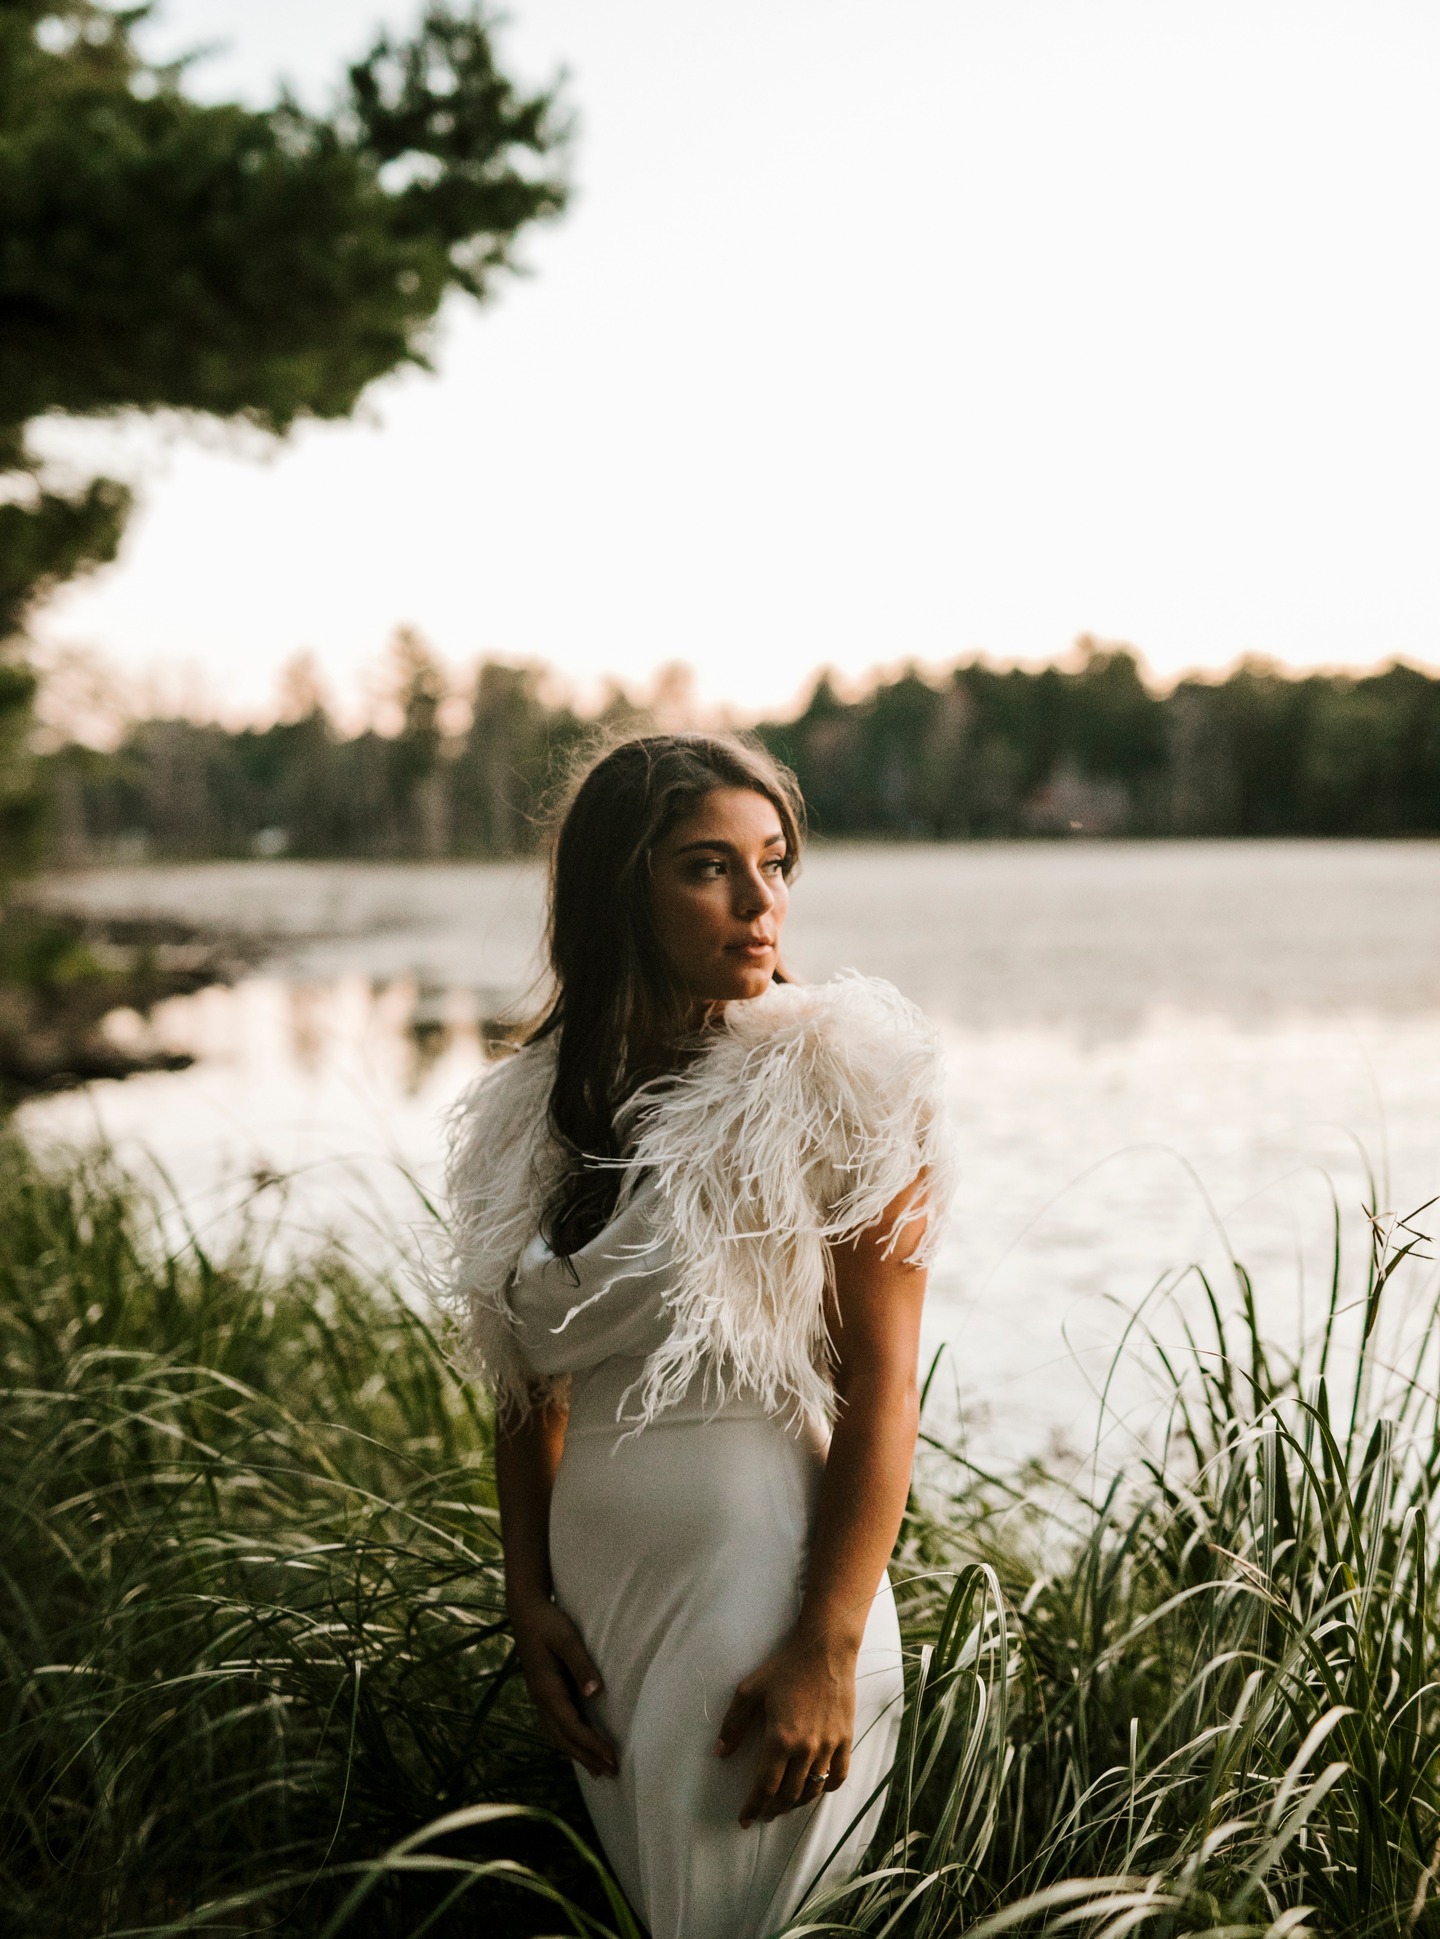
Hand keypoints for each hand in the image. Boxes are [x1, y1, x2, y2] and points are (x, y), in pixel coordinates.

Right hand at [510, 1597, 617, 1778]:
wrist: (525, 1611)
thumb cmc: (548, 1622)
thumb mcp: (567, 1638)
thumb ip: (581, 1665)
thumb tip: (595, 1694)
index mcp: (547, 1690)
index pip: (572, 1727)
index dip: (592, 1745)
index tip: (612, 1758)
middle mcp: (541, 1700)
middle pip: (564, 1738)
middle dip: (587, 1757)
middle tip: (612, 1774)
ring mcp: (539, 1698)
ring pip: (557, 1736)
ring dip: (577, 1754)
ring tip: (598, 1770)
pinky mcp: (543, 1693)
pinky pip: (555, 1726)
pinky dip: (568, 1742)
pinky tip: (578, 1746)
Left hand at [713, 1631, 855, 1827]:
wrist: (825, 1650)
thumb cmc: (785, 1668)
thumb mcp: (750, 1691)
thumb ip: (733, 1724)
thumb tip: (720, 1753)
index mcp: (780, 1738)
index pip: (765, 1786)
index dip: (754, 1806)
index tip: (744, 1819)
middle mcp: (806, 1748)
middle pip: (789, 1794)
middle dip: (773, 1810)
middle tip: (762, 1815)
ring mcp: (829, 1746)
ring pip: (812, 1789)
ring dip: (796, 1803)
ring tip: (783, 1806)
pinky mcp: (845, 1739)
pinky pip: (838, 1776)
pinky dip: (825, 1788)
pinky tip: (815, 1789)